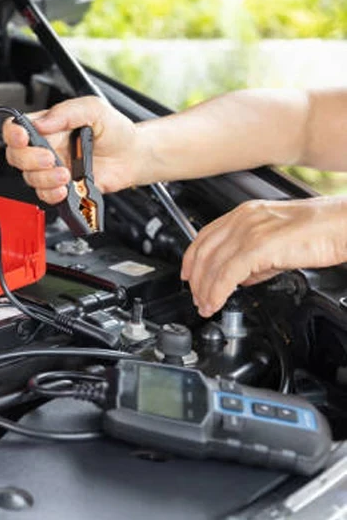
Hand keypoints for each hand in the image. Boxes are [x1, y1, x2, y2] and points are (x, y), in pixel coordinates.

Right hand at [2, 96, 143, 203]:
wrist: (131, 156)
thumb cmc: (114, 130)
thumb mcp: (93, 109)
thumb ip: (66, 112)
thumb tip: (41, 123)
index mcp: (47, 126)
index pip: (15, 128)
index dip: (13, 134)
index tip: (23, 138)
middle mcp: (45, 148)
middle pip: (16, 156)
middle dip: (30, 160)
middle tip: (50, 158)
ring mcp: (51, 169)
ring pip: (30, 178)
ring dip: (45, 179)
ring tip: (67, 174)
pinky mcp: (61, 187)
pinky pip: (45, 196)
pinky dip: (52, 194)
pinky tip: (65, 188)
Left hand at [182, 197, 346, 316]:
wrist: (343, 226)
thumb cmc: (319, 233)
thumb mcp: (276, 242)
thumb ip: (254, 259)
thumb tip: (240, 279)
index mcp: (244, 214)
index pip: (205, 236)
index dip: (191, 259)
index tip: (187, 275)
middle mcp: (242, 219)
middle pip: (203, 252)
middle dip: (195, 280)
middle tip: (197, 298)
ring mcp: (249, 231)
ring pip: (212, 265)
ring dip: (205, 290)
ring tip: (205, 306)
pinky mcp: (259, 246)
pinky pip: (227, 274)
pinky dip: (217, 292)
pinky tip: (216, 302)